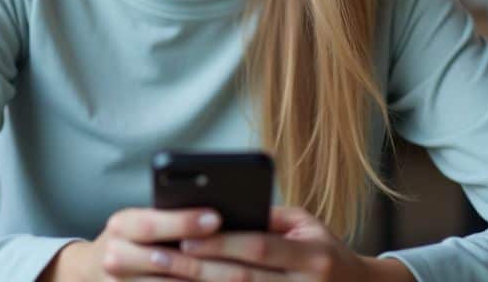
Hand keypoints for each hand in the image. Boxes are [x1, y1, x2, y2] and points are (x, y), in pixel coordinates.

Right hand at [41, 206, 224, 280]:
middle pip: (163, 260)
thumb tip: (218, 215)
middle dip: (203, 259)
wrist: (92, 271)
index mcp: (121, 225)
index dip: (184, 221)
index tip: (216, 217)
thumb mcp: (142, 220)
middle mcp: (114, 256)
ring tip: (241, 277)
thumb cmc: (132, 238)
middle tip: (240, 256)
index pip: (152, 223)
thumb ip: (171, 217)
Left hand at [170, 206, 412, 280]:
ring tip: (164, 279)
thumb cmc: (326, 251)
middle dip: (198, 268)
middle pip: (242, 279)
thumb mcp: (307, 226)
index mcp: (314, 257)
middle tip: (161, 258)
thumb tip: (220, 213)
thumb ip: (268, 220)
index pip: (260, 248)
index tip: (186, 235)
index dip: (222, 243)